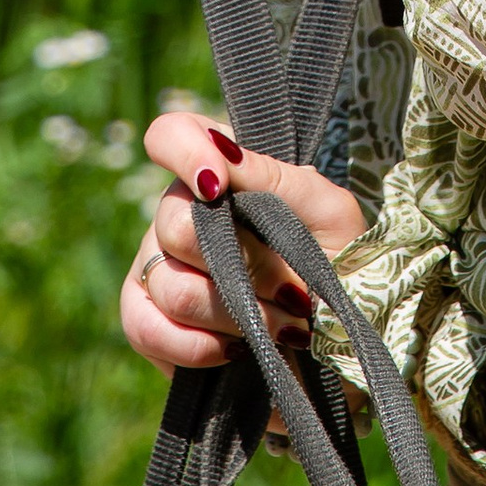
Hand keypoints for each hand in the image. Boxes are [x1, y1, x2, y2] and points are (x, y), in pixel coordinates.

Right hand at [118, 107, 367, 376]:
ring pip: (171, 288)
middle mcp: (180, 213)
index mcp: (221, 171)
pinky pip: (146, 331)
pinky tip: (236, 350)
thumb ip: (273, 178)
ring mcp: (158, 268)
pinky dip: (197, 347)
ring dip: (236, 316)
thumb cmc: (336, 260)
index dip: (183, 152)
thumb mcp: (327, 211)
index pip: (172, 134)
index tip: (218, 186)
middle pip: (174, 224)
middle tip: (290, 289)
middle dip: (241, 265)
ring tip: (283, 327)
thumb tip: (220, 155)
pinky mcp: (148, 324)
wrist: (339, 339)